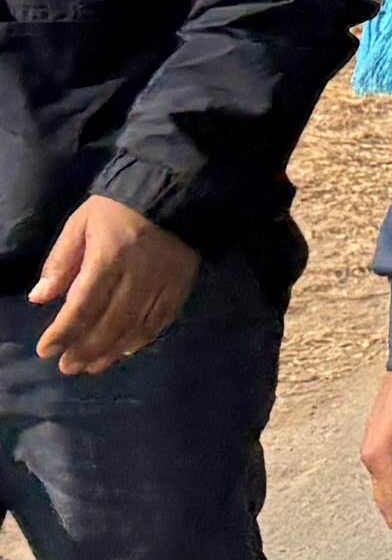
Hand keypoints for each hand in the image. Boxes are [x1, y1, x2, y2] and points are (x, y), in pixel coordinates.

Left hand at [23, 195, 197, 375]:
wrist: (175, 191)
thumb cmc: (118, 208)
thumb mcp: (80, 225)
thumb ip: (60, 261)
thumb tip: (39, 298)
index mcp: (110, 256)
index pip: (83, 303)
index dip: (64, 331)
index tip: (46, 351)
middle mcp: (139, 274)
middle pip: (111, 321)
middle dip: (86, 349)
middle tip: (68, 368)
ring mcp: (165, 281)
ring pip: (137, 326)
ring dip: (112, 351)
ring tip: (92, 367)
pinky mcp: (183, 284)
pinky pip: (163, 319)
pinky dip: (144, 339)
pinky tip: (127, 351)